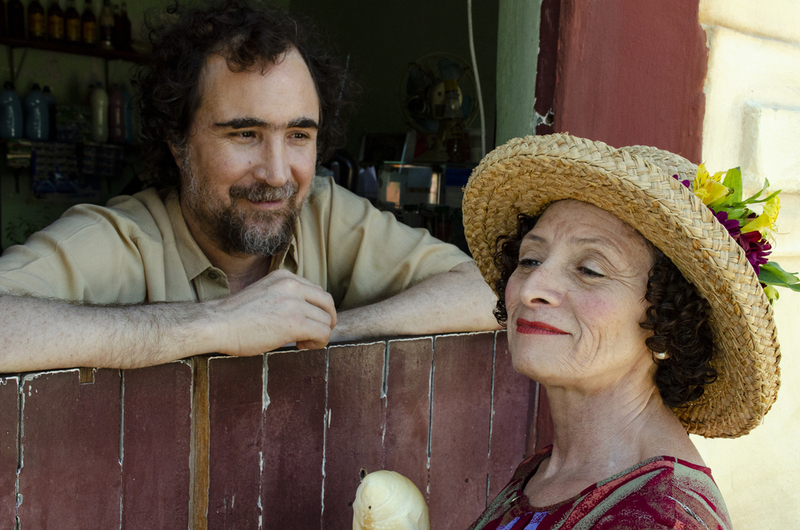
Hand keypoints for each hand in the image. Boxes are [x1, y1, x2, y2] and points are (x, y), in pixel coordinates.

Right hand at [205, 270, 336, 355]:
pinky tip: (302, 346)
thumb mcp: (265, 294)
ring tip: (303, 342)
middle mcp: (291, 285)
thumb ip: (285, 297)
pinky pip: (323, 333)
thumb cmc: (236, 316)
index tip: (305, 322)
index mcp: (284, 277)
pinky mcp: (294, 322)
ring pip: (326, 319)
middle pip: (327, 302)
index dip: (316, 309)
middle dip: (326, 320)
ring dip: (320, 334)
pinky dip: (318, 343)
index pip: (316, 290)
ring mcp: (293, 303)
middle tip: (315, 334)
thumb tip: (306, 313)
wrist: (217, 324)